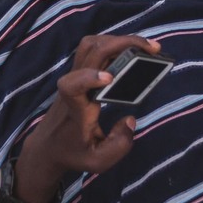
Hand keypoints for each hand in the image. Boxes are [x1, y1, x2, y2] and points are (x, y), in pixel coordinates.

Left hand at [14, 33, 158, 202]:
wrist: (48, 146)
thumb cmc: (73, 153)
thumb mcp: (97, 162)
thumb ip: (118, 145)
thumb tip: (130, 120)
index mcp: (76, 109)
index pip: (71, 86)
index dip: (89, 77)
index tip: (110, 78)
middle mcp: (74, 87)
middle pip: (91, 52)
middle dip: (123, 43)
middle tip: (153, 48)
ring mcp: (75, 77)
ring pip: (91, 45)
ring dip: (118, 40)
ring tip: (145, 47)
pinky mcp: (80, 73)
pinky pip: (94, 49)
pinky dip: (115, 44)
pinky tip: (133, 51)